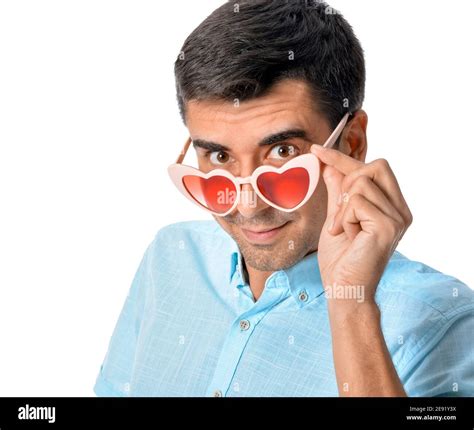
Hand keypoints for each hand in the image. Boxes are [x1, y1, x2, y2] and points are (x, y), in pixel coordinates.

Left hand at [311, 145, 412, 308]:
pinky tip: (346, 236)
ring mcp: (398, 218)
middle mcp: (400, 210)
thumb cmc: (340, 259)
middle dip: (348, 180)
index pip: (371, 169)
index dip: (342, 157)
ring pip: (361, 183)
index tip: (317, 150)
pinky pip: (357, 201)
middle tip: (339, 210)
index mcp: (391, 206)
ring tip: (343, 230)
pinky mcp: (388, 225)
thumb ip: (338, 193)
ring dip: (342, 207)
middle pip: (375, 166)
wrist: (343, 288)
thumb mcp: (336, 218)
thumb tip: (330, 167)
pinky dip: (343, 218)